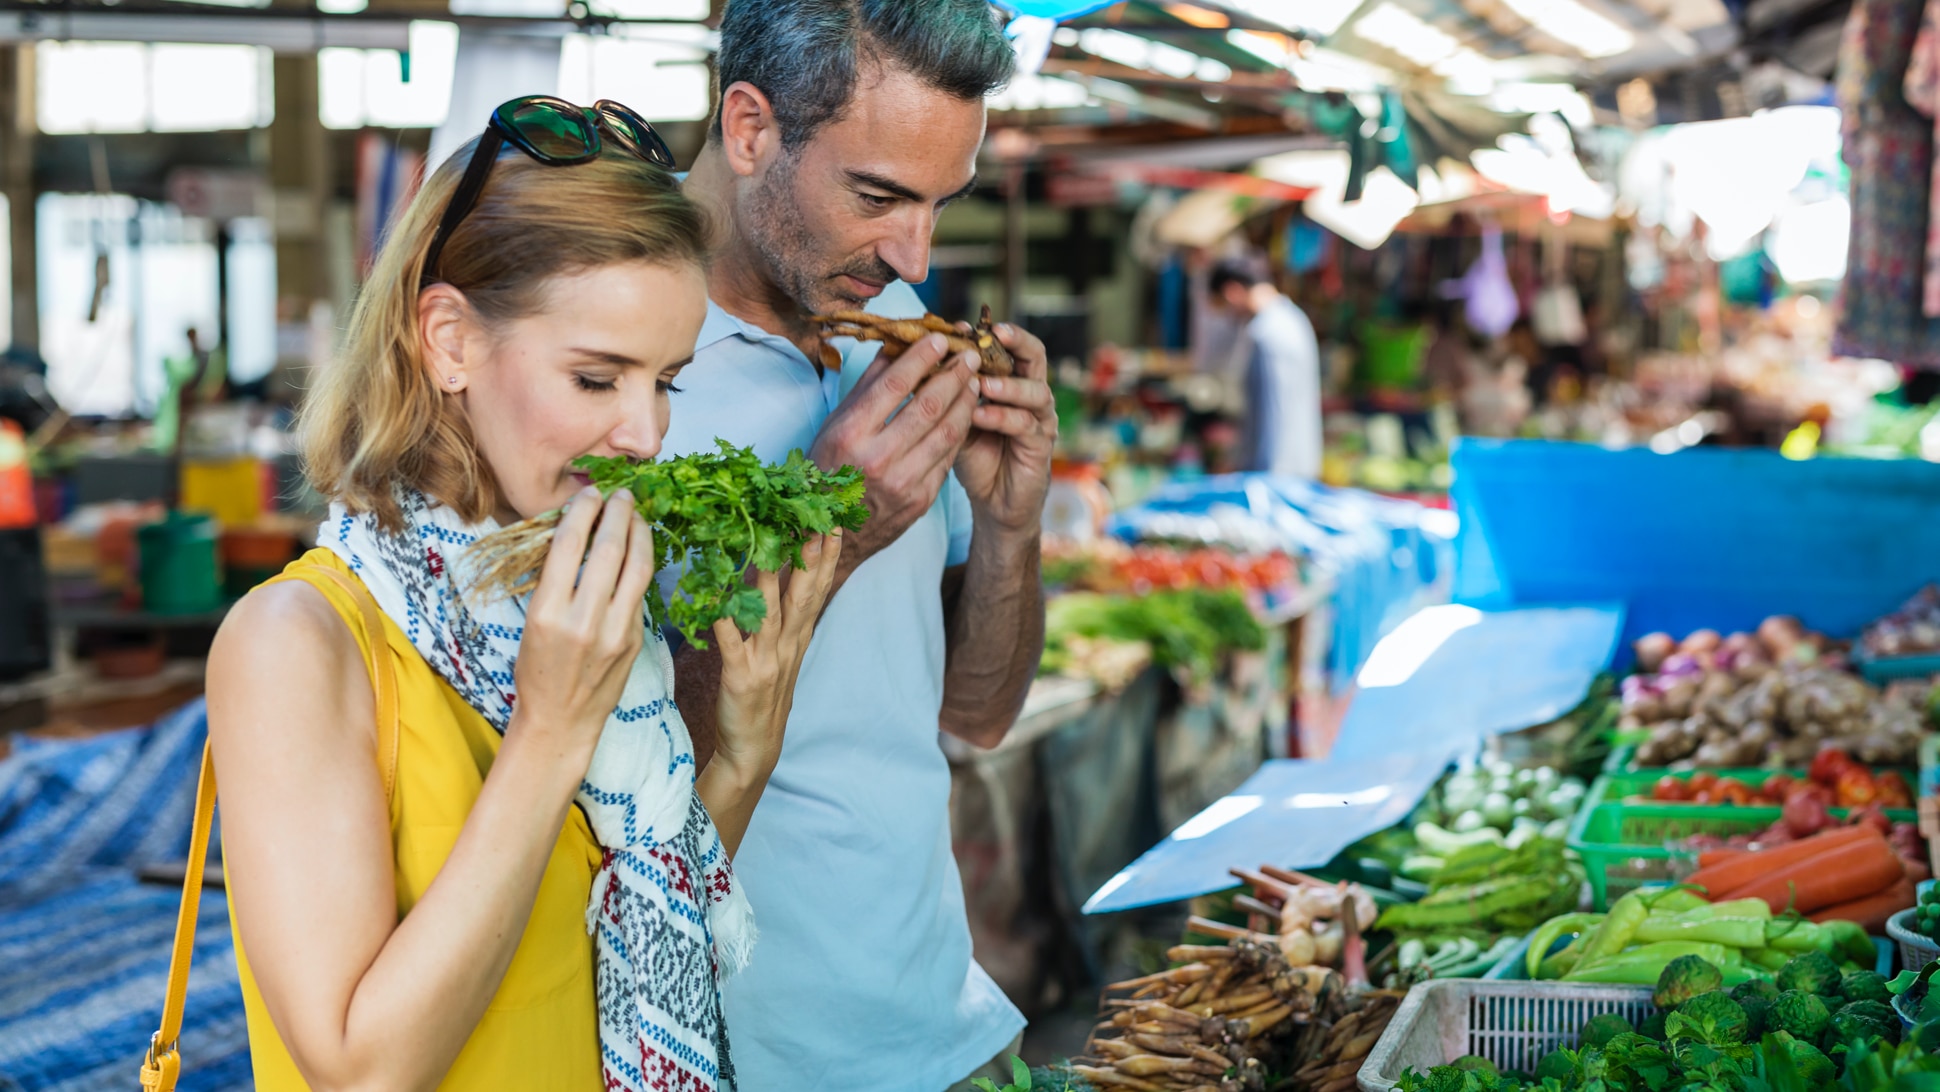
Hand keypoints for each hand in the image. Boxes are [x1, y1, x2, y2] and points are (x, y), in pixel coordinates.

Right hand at [510, 487, 655, 757]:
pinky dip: (641, 565)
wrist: (561, 721)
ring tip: (636, 514)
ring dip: (639, 533)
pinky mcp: (635, 640)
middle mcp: (583, 621)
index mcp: (547, 613)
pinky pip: (641, 593)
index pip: (568, 547)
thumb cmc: (537, 671)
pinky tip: (639, 550)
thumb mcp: (532, 623)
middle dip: (617, 514)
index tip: (590, 494)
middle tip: (620, 493)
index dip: (582, 512)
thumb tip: (576, 534)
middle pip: (608, 551)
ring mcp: (615, 632)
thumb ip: (555, 583)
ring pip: (637, 568)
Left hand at [707, 531, 842, 782]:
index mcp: (797, 639)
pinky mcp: (740, 676)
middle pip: (804, 596)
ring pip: (771, 612)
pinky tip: (716, 594)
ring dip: (772, 578)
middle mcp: (787, 646)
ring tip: (772, 544)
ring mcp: (765, 661)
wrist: (753, 749)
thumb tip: (777, 583)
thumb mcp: (782, 658)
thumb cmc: (762, 700)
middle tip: (819, 524)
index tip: (834, 525)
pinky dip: (724, 617)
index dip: (828, 558)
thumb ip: (782, 622)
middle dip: (812, 559)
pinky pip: (730, 641)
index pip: (818, 591)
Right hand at [810, 333, 978, 569]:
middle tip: (970, 356)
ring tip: (975, 382)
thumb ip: (867, 386)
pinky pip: (948, 458)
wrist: (830, 534)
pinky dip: (960, 431)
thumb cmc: (829, 469)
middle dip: (955, 375)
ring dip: (966, 402)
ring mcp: (902, 483)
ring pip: (947, 433)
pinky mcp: (921, 501)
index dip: (922, 358)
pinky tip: (967, 414)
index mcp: (850, 434)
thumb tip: (894, 345)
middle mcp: (876, 459)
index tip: (940, 338)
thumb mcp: (835, 424)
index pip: (894, 386)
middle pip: (928, 406)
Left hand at [956, 322, 1056, 534]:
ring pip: (1036, 391)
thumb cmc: (975, 454)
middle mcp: (1032, 395)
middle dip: (1015, 342)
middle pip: (1035, 356)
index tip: (962, 325)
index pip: (1010, 345)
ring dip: (1007, 384)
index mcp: (1012, 381)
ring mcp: (1040, 419)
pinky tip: (978, 415)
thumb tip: (914, 359)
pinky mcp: (1040, 446)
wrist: (994, 499)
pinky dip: (1001, 417)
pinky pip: (1025, 425)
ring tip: (982, 382)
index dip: (989, 332)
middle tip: (992, 334)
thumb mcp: (956, 416)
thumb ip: (945, 391)